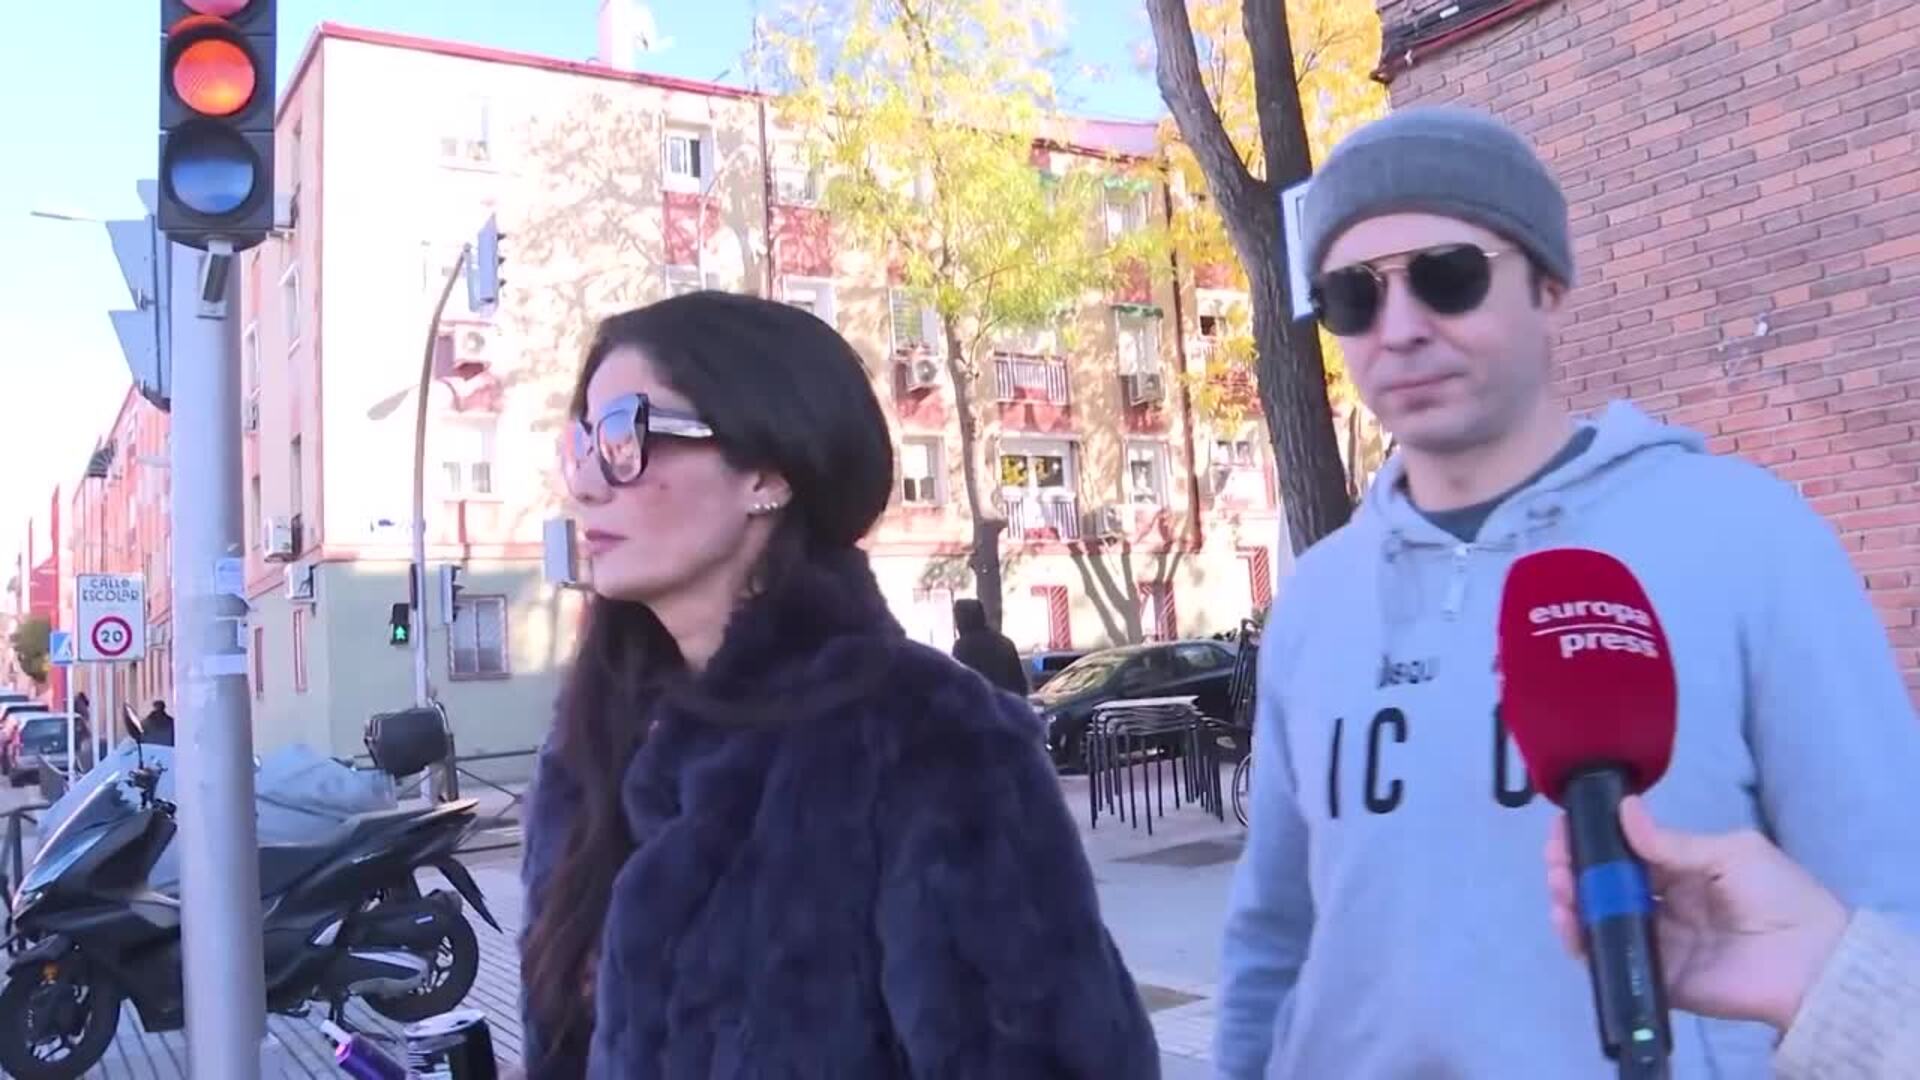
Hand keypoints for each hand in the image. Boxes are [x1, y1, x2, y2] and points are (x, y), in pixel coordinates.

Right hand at [1545, 795, 1849, 1030]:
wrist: (1813, 962)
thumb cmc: (1779, 896)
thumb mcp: (1731, 854)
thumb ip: (1673, 842)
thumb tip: (1623, 810)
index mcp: (1681, 870)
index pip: (1625, 851)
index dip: (1593, 838)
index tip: (1563, 826)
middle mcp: (1663, 904)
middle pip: (1605, 885)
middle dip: (1573, 869)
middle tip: (1554, 859)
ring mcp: (1658, 940)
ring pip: (1601, 919)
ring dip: (1571, 901)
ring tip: (1558, 887)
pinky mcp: (1657, 975)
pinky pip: (1613, 958)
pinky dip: (1585, 943)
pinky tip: (1569, 923)